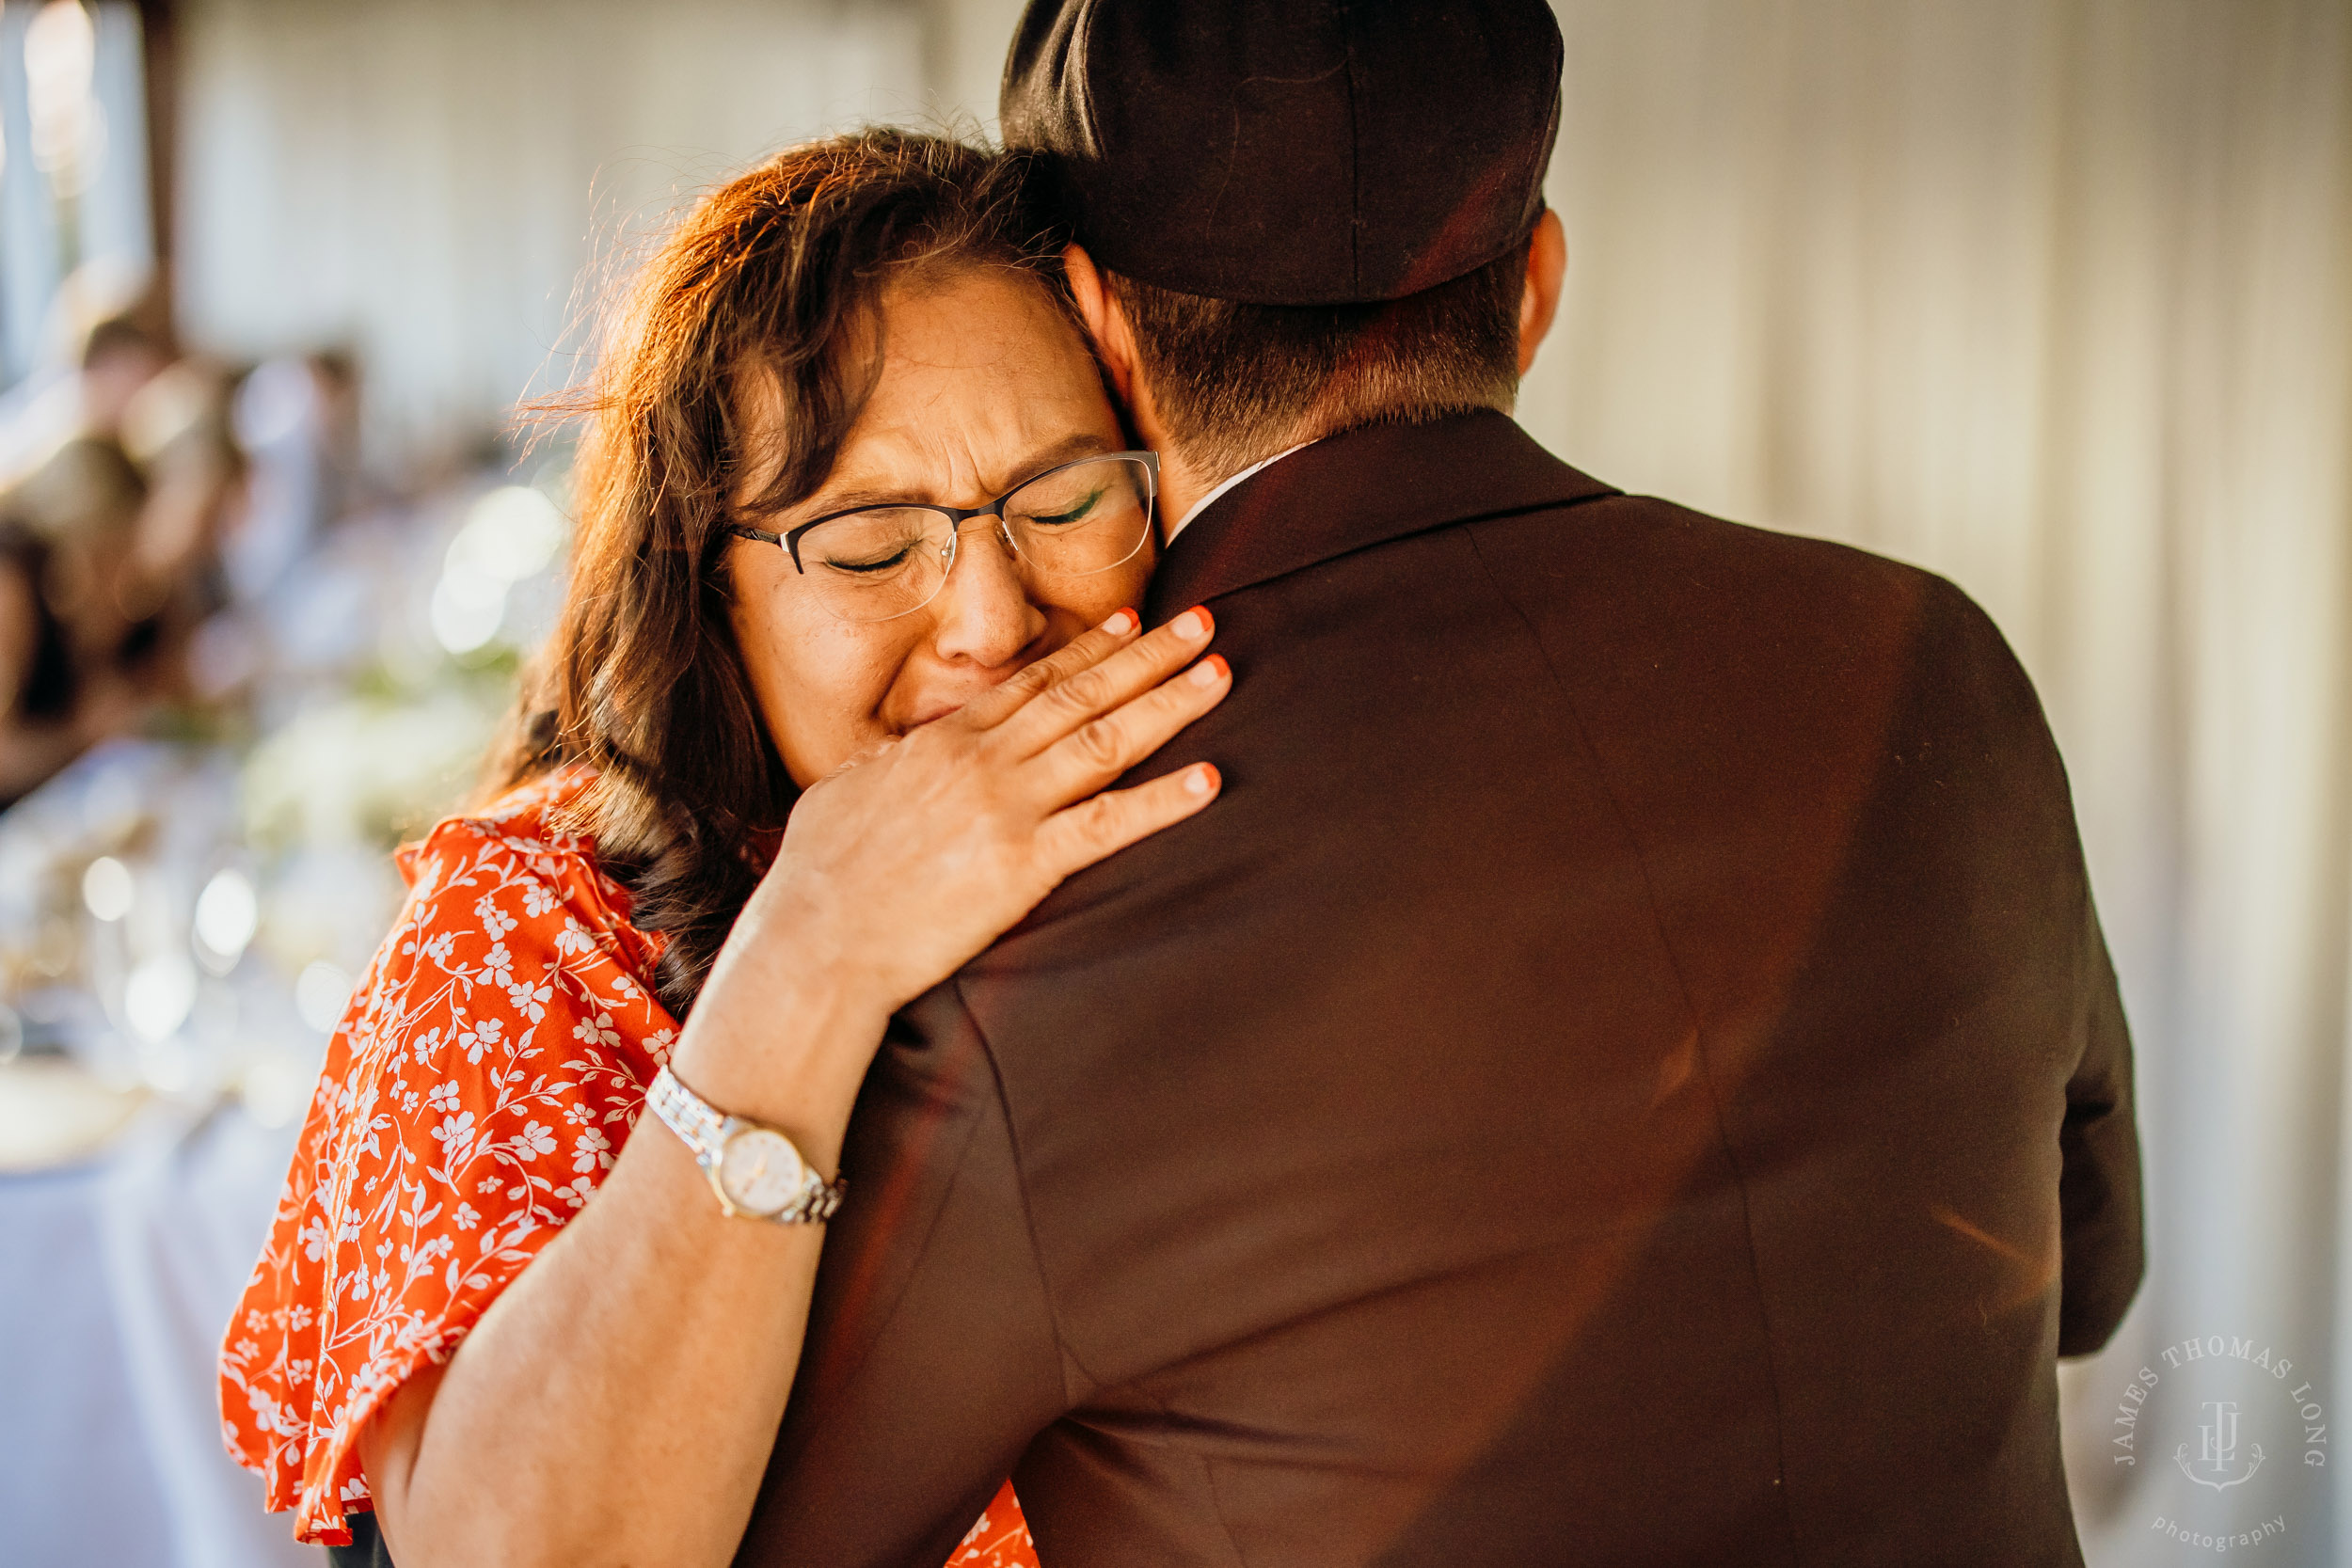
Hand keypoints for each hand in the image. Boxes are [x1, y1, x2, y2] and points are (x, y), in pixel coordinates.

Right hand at [718, 605, 1228, 1022]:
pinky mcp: (1023, 864)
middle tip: (1202, 622)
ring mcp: (1007, 808)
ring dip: (1170, 703)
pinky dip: (1162, 803)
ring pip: (1106, 740)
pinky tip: (1209, 782)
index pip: (1032, 683)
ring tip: (1221, 673)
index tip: (1131, 622)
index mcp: (944, 742)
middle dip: (1149, 656)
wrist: (815, 938)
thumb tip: (902, 753)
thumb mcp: (844, 792)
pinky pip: (1107, 826)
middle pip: (1082, 694)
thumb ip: (887, 765)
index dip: (1089, 650)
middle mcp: (984, 760)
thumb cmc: (818, 876)